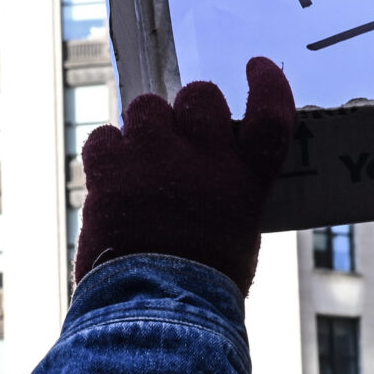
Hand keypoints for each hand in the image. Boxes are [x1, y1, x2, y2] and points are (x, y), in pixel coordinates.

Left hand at [74, 58, 295, 294]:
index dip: (267, 83)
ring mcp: (155, 156)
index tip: (257, 66)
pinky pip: (104, 136)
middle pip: (200, 96)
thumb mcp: (239, 235)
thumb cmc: (205, 284)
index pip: (269, 112)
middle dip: (191, 110)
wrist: (156, 306)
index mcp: (246, 177)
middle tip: (182, 136)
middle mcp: (204, 156)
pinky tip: (113, 176)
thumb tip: (212, 181)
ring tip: (142, 161)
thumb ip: (229, 194)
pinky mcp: (111, 167)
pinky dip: (107, 153)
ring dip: (146, 128)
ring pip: (147, 106)